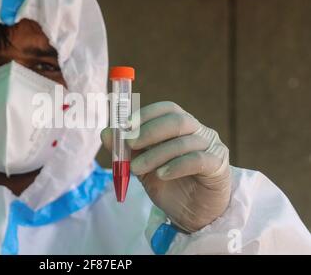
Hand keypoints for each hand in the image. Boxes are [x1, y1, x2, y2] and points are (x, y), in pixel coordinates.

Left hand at [101, 101, 230, 232]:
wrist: (191, 214)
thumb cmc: (169, 185)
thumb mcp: (142, 167)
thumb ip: (126, 150)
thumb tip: (105, 133)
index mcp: (182, 126)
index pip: (167, 108)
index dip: (145, 114)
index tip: (125, 125)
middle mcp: (199, 131)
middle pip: (177, 120)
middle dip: (149, 131)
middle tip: (129, 144)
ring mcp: (211, 147)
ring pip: (184, 141)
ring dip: (155, 154)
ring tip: (136, 168)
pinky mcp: (218, 166)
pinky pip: (198, 160)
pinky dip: (175, 165)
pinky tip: (161, 174)